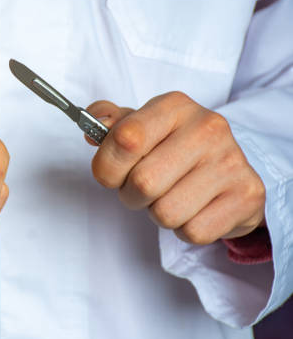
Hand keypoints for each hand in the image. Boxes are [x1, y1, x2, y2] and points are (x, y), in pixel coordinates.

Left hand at [86, 92, 264, 244]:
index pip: (124, 139)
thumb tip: (92, 125)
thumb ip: (111, 123)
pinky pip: (194, 231)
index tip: (111, 173)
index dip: (107, 167)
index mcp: (174, 106)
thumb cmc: (174, 149)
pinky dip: (185, 229)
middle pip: (143, 183)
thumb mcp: (142, 127)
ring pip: (166, 212)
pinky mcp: (247, 195)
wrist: (229, 170)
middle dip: (131, 195)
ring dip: (158, 214)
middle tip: (143, 189)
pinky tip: (194, 209)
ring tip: (170, 196)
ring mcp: (231, 161)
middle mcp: (207, 128)